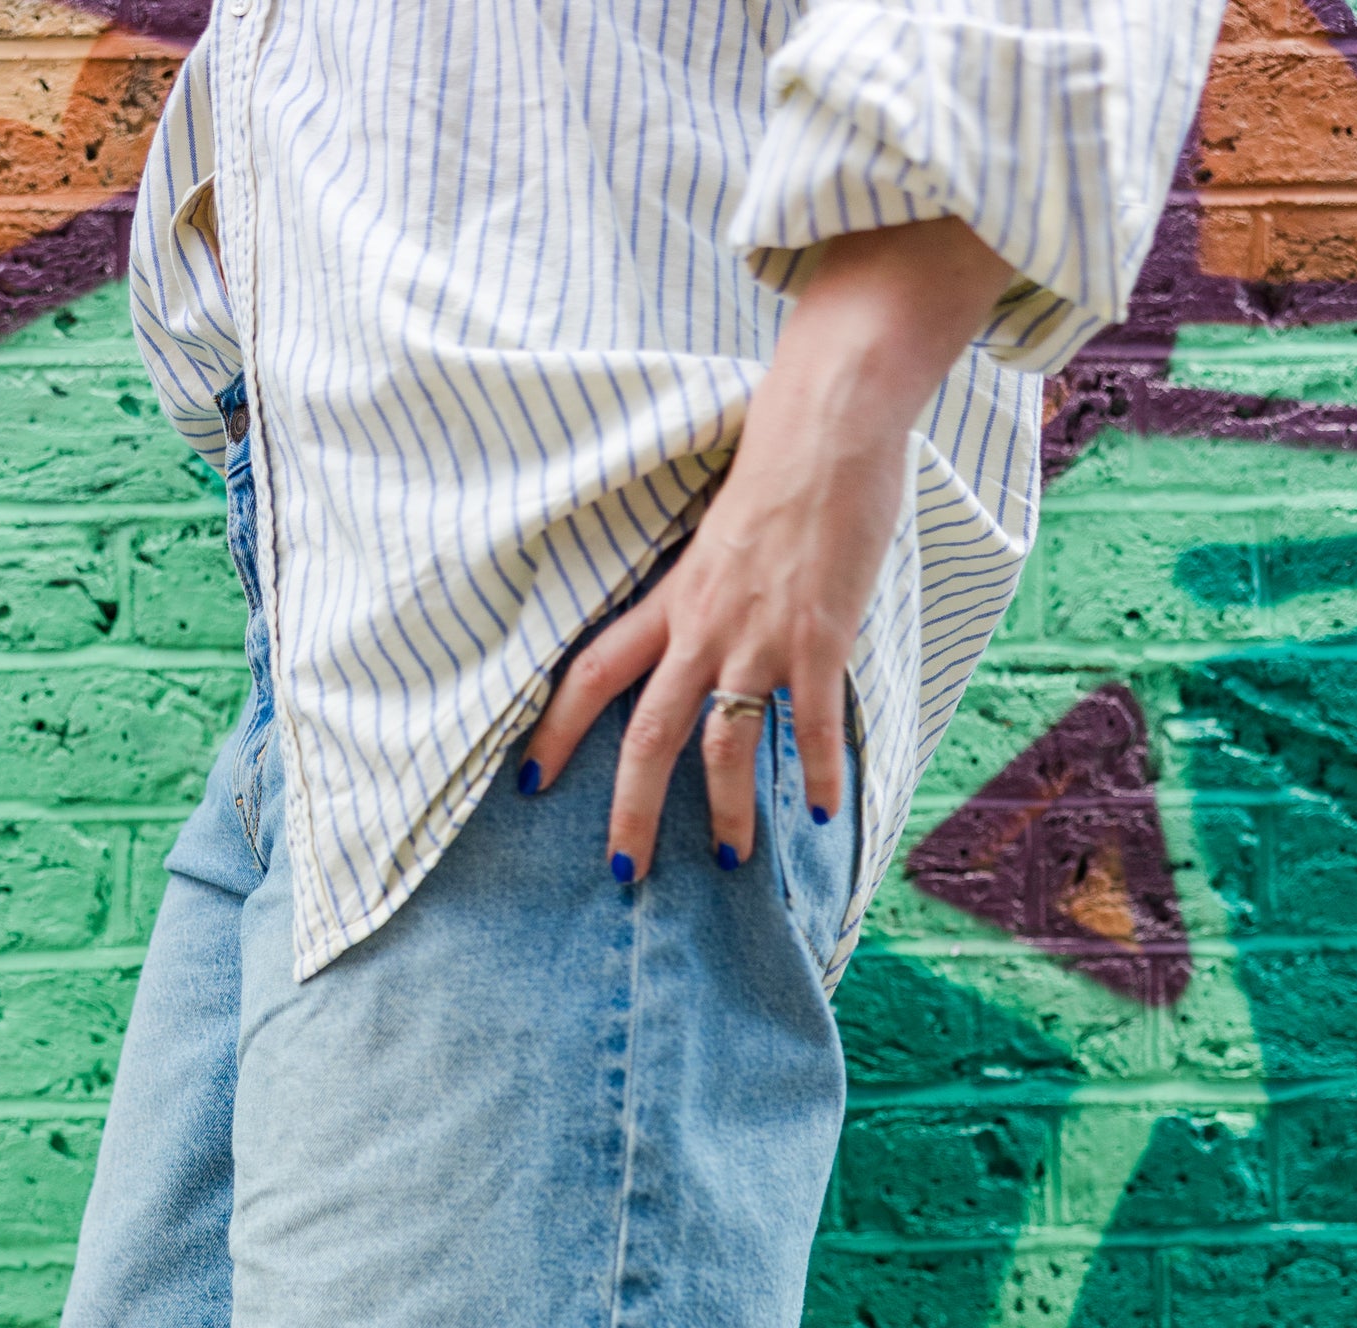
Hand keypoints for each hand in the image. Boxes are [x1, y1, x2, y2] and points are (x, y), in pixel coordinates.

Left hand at [519, 219, 1010, 880]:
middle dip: (633, 812)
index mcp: (669, 602)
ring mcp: (759, 639)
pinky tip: (823, 814)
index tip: (530, 781)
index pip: (590, 674)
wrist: (827, 426)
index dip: (555, 732)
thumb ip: (701, 592)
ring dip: (730, 812)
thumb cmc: (775, 469)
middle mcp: (701, 629)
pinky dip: (818, 775)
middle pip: (647, 736)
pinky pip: (813, 727)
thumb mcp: (713, 537)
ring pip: (726, 747)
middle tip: (625, 872)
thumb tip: (698, 633)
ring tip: (734, 858)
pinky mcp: (818, 640)